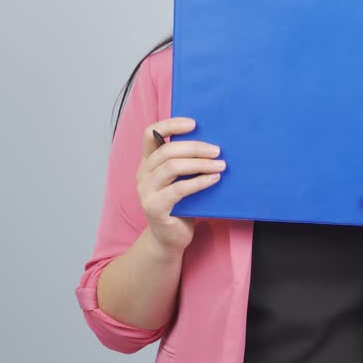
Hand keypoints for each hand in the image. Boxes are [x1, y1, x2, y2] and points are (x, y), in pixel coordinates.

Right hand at [136, 117, 224, 254]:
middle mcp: (142, 174)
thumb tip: (213, 144)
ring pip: (172, 167)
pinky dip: (199, 182)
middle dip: (195, 147)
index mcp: (147, 162)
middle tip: (217, 150)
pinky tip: (214, 179)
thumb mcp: (181, 180)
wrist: (170, 239)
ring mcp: (146, 191)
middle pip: (166, 150)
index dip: (170, 125)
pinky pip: (178, 189)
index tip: (194, 124)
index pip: (150, 134)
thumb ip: (187, 162)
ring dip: (200, 164)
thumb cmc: (181, 205)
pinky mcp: (154, 207)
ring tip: (220, 165)